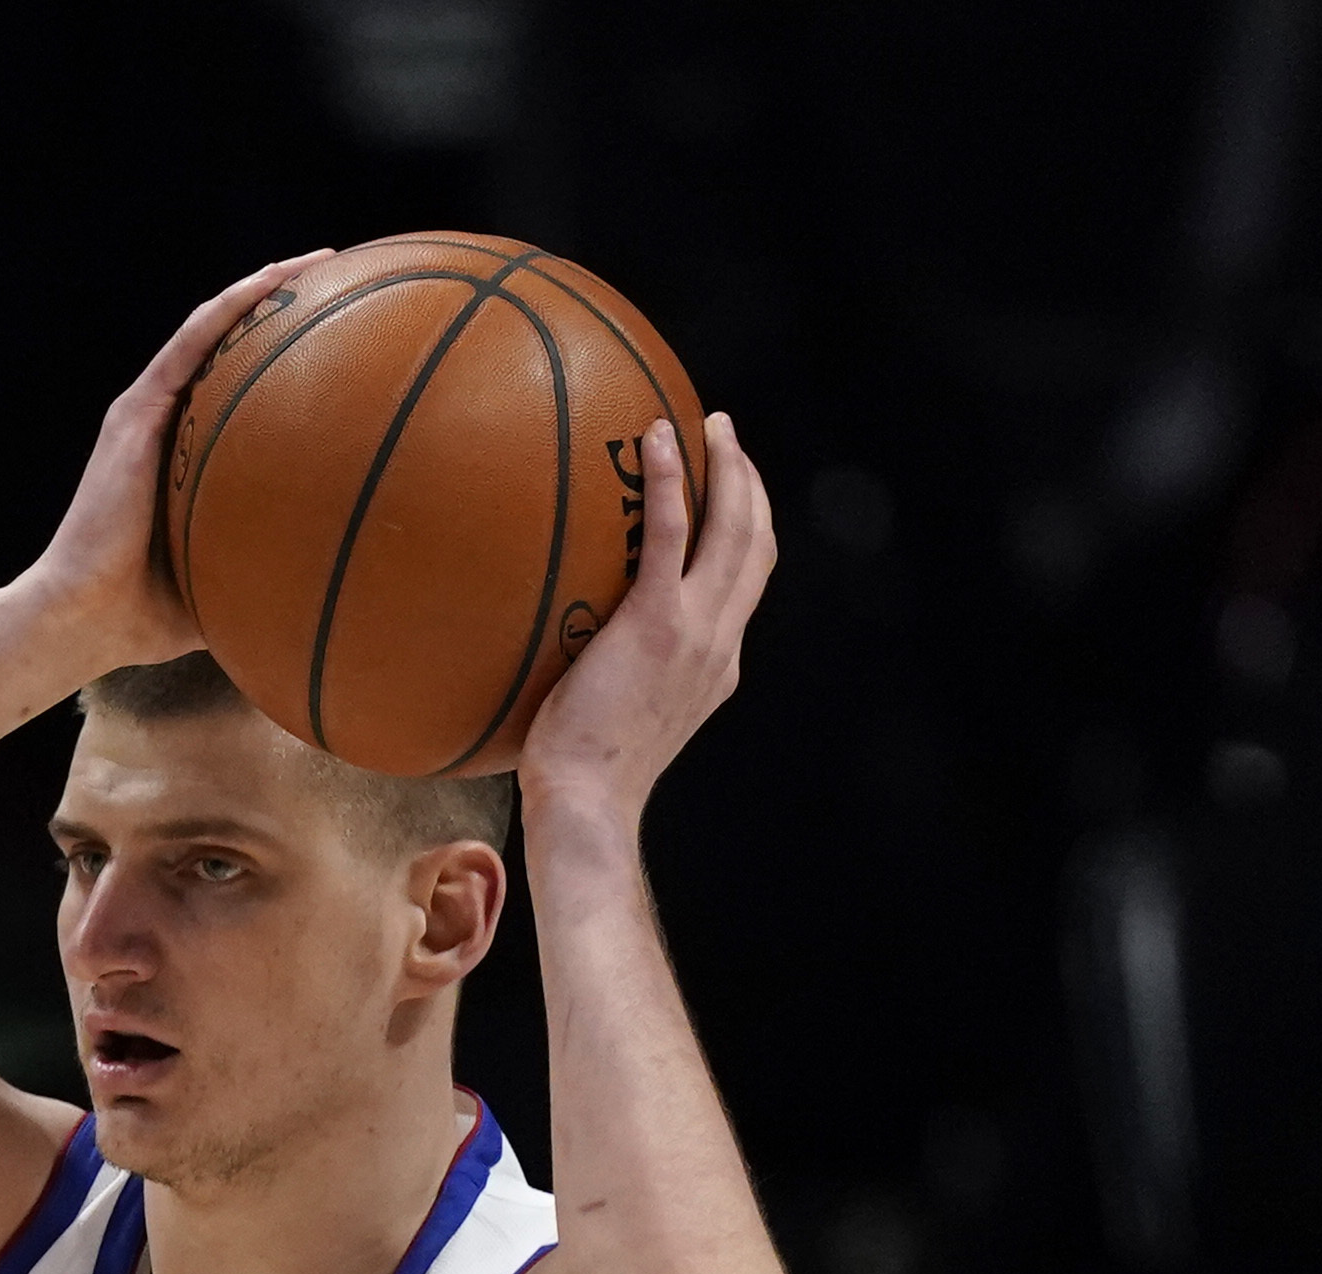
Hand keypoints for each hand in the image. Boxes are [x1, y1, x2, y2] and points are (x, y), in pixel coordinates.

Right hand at [10, 255, 342, 681]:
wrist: (85, 617)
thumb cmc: (144, 614)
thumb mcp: (223, 580)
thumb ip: (263, 567)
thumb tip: (326, 584)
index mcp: (183, 455)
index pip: (240, 389)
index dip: (286, 357)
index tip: (342, 338)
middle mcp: (164, 423)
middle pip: (230, 347)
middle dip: (283, 308)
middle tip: (343, 284)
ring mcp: (147, 412)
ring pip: (212, 329)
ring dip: (264, 288)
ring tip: (320, 262)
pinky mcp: (136, 413)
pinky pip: (191, 342)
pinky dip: (231, 308)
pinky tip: (274, 281)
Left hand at [518, 414, 775, 835]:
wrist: (585, 801)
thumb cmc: (577, 774)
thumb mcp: (611, 716)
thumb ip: (612, 675)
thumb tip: (565, 650)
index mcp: (716, 663)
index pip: (746, 584)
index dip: (747, 532)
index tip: (731, 496)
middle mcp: (719, 641)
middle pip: (757, 545)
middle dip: (751, 484)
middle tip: (727, 437)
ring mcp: (696, 631)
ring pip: (736, 530)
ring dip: (730, 469)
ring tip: (710, 425)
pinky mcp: (659, 623)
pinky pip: (672, 535)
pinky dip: (673, 481)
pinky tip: (658, 439)